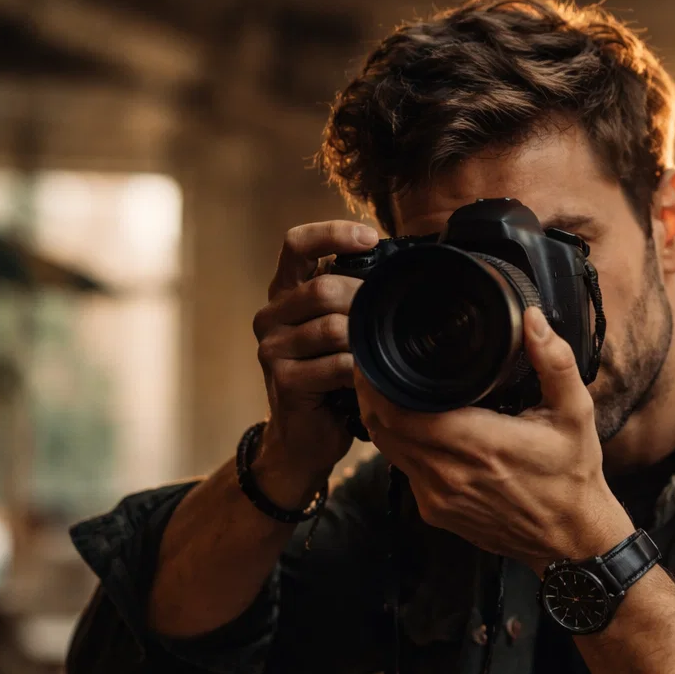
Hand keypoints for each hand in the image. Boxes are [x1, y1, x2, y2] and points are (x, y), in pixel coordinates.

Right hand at [251, 220, 378, 502]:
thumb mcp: (340, 331)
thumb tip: (404, 270)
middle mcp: (270, 315)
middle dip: (366, 299)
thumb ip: (353, 299)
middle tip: (394, 316)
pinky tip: (373, 377)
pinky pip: (335, 365)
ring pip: (332, 327)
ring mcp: (272, 349)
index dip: (333, 234)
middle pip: (323, 287)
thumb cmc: (331, 379)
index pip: (297, 244)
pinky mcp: (284, 381)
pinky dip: (362, 370)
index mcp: (284, 293)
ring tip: (384, 351)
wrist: (305, 439)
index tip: (372, 239)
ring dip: (366, 339)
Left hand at [355, 306, 634, 572]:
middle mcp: (449, 474)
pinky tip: (411, 425)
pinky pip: (404, 470)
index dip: (377, 381)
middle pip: (382, 427)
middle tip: (373, 361)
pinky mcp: (435, 512)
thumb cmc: (573, 477)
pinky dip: (400, 444)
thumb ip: (554, 363)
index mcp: (479, 445)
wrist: (572, 541)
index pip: (400, 410)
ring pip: (387, 449)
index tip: (375, 353)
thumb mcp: (575, 414)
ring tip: (385, 386)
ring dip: (381, 418)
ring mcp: (438, 498)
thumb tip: (532, 320)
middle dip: (371, 393)